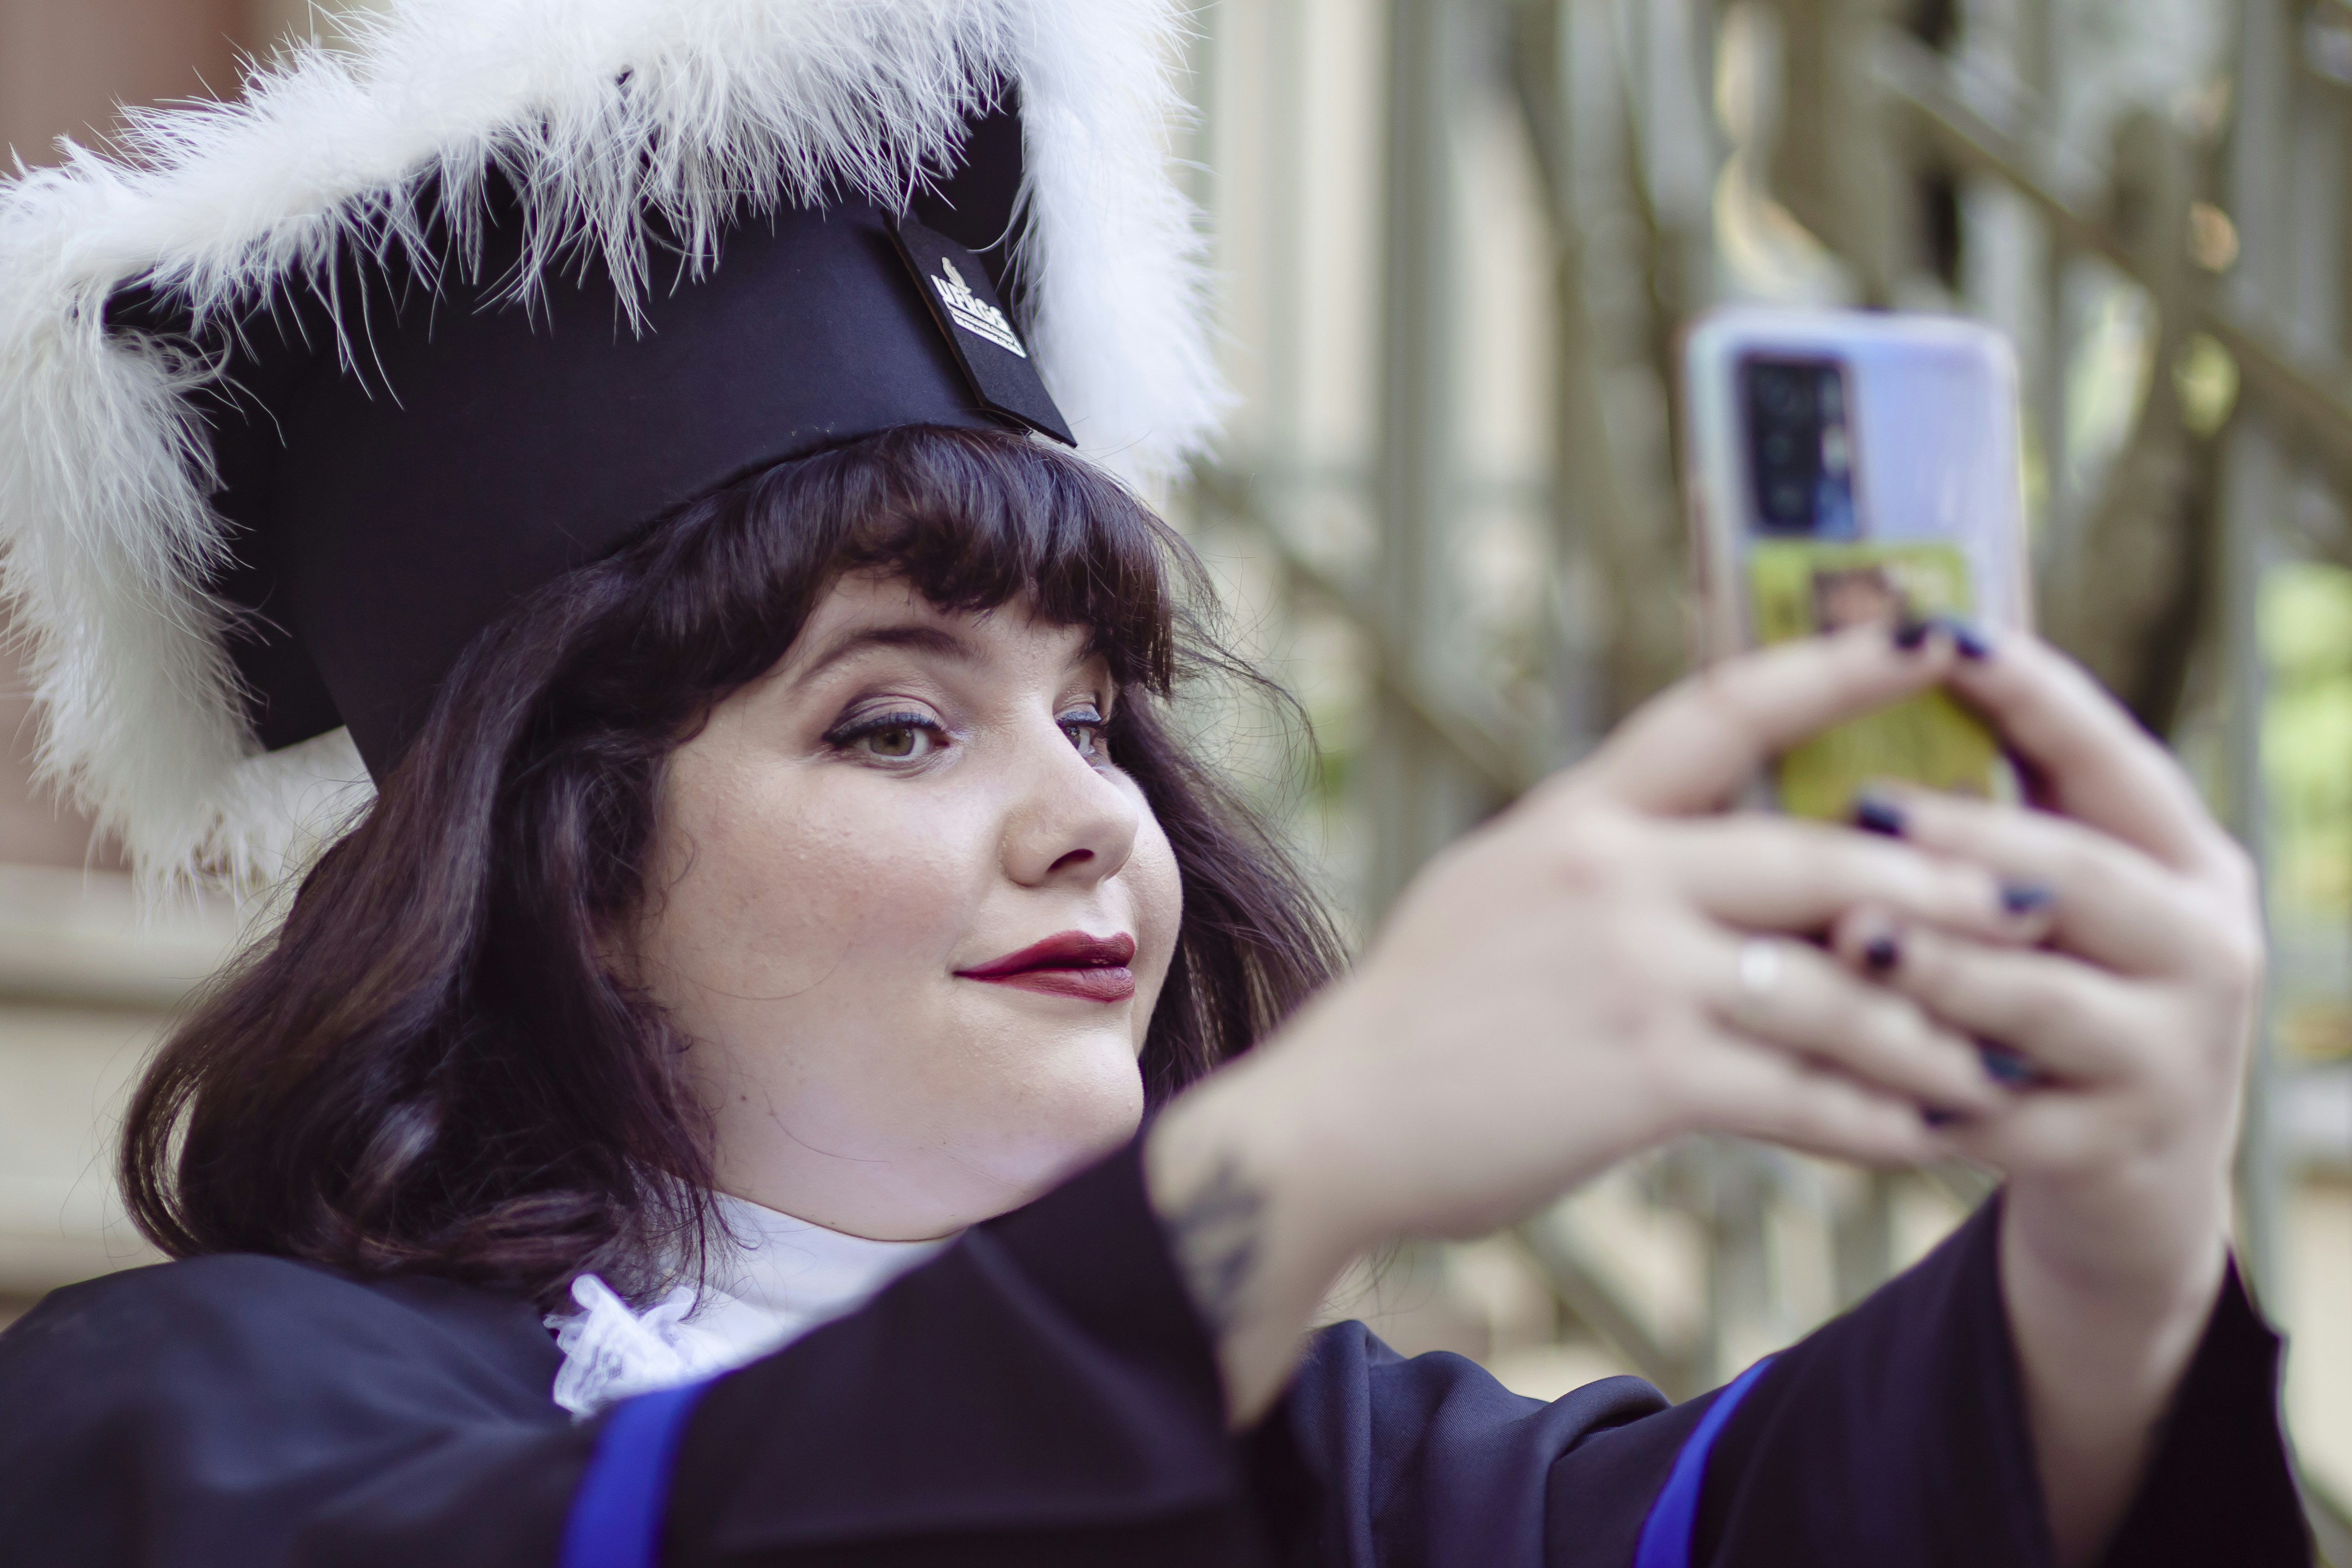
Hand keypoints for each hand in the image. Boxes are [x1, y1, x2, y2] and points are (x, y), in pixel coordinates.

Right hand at [1148, 624, 2036, 1419]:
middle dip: (1944, 885)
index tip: (1931, 637)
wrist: (1329, 1123)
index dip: (1834, 667)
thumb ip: (1608, 856)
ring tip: (1994, 1062)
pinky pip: (1802, 1093)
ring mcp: (1632, 971)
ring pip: (1835, 984)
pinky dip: (1874, 1120)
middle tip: (2038, 902)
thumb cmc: (1422, 1014)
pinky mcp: (1645, 1076)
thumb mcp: (1501, 888)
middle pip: (1823, 856)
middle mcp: (1611, 872)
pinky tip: (1920, 1138)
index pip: (1723, 710)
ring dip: (1929, 1031)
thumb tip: (1709, 837)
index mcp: (1578, 813)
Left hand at [1825, 631, 2256, 1565]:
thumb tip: (1857, 681)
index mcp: (2181, 860)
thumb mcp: (2049, 898)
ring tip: (1847, 936)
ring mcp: (2169, 1055)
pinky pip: (2002, 1115)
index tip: (1944, 632)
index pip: (2108, 757)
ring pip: (2042, 1001)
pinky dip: (1917, 1087)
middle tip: (1865, 806)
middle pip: (2083, 876)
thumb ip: (1988, 814)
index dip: (2032, 694)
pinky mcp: (2113, 1150)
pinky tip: (1837, 1068)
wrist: (2131, 1175)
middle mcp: (2201, 946)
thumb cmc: (2048, 988)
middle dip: (1970, 839)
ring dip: (1939, 967)